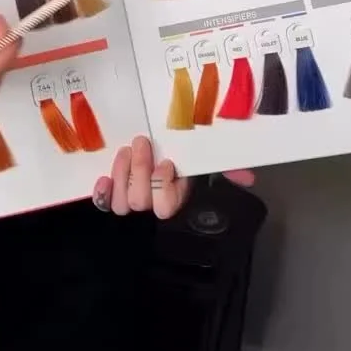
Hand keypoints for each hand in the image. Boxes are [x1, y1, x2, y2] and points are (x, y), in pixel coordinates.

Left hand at [92, 135, 254, 219]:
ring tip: (126, 150)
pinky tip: (103, 176)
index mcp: (175, 197)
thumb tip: (249, 177)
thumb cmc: (184, 159)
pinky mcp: (112, 195)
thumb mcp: (205, 162)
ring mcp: (130, 202)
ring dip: (122, 173)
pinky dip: (102, 191)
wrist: (154, 153)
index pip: (167, 206)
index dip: (163, 187)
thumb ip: (227, 169)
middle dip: (140, 171)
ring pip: (121, 202)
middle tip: (142, 143)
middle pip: (140, 201)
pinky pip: (104, 202)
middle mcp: (152, 205)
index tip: (167, 163)